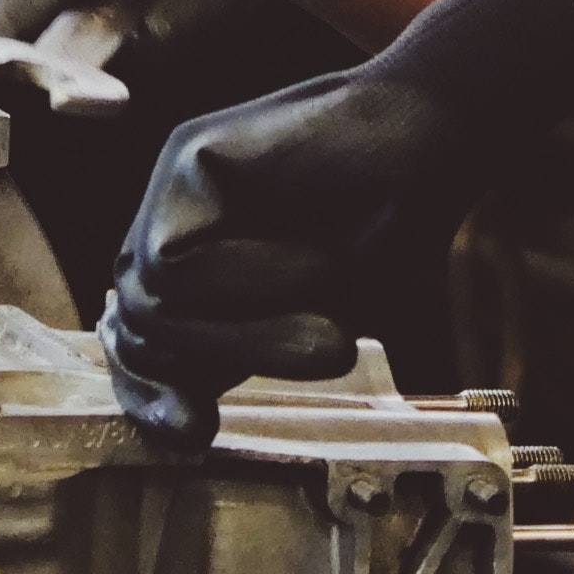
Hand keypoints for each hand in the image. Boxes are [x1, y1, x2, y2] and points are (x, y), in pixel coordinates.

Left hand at [104, 0, 573, 444]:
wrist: (437, 140)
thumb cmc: (387, 232)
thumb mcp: (308, 322)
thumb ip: (242, 356)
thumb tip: (177, 428)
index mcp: (197, 266)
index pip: (138, 345)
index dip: (150, 398)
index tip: (198, 433)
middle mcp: (174, 223)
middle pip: (136, 331)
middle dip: (214, 365)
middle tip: (322, 353)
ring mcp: (174, 187)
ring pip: (149, 303)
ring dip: (248, 333)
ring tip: (331, 321)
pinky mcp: (187, 156)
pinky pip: (170, 261)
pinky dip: (246, 282)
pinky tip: (314, 258)